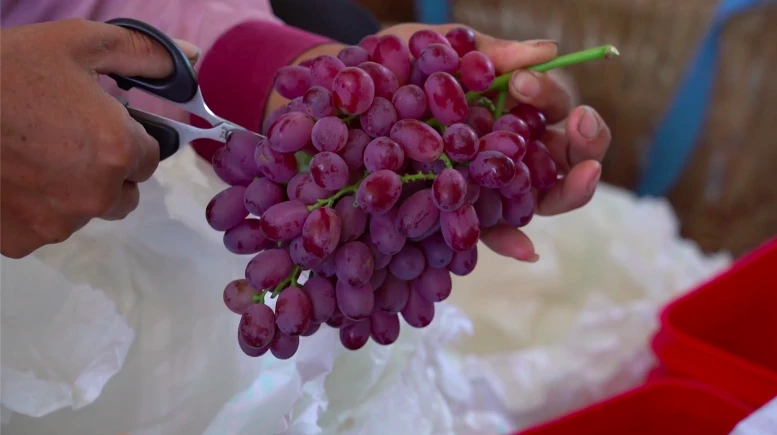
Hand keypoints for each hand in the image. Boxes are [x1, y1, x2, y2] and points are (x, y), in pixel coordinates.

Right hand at [0, 19, 198, 258]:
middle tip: (68, 141)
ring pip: (85, 212)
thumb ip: (144, 55)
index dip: (129, 137)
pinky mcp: (21, 242)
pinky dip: (34, 209)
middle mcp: (96, 196)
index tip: (100, 123)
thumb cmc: (5, 72)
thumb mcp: (76, 44)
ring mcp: (57, 224)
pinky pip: (44, 228)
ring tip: (32, 157)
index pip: (151, 158)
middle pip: (125, 193)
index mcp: (118, 151)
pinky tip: (11, 178)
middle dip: (109, 171)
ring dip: (72, 192)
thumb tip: (193, 62)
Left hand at [380, 24, 610, 261]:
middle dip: (585, 142)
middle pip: (566, 153)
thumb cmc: (397, 64)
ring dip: (569, 187)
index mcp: (512, 104)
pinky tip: (528, 250)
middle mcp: (509, 145)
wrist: (345, 89)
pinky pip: (492, 228)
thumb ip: (489, 53)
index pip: (556, 106)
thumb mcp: (440, 47)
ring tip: (583, 175)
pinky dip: (511, 240)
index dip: (554, 96)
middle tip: (580, 124)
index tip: (523, 84)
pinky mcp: (458, 209)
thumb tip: (548, 50)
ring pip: (545, 193)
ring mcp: (488, 181)